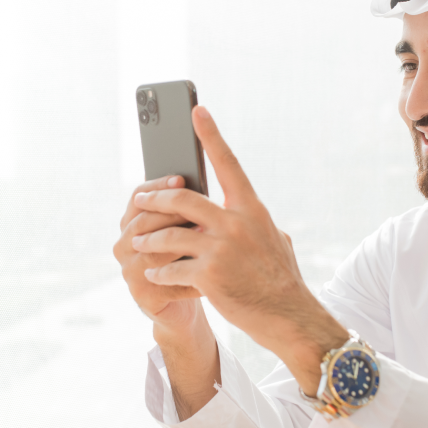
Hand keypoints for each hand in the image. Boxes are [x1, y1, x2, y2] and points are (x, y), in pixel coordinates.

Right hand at [113, 175, 203, 334]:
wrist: (186, 307)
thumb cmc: (189, 261)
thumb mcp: (186, 231)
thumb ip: (185, 210)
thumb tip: (201, 183)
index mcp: (131, 224)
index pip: (138, 197)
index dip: (157, 186)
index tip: (181, 178)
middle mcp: (124, 245)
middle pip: (142, 222)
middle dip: (170, 212)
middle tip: (197, 207)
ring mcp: (129, 271)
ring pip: (151, 251)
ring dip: (178, 242)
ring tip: (204, 234)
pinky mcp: (141, 295)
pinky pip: (164, 280)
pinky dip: (188, 274)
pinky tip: (208, 268)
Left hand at [129, 106, 346, 393]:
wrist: (289, 316)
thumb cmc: (282, 279)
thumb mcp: (275, 240)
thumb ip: (253, 221)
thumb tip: (238, 208)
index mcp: (252, 209)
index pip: (228, 163)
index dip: (211, 135)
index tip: (196, 111)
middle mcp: (235, 223)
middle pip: (181, 200)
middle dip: (153, 200)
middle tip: (139, 200)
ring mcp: (221, 249)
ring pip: (169, 235)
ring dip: (148, 240)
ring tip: (138, 243)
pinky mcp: (208, 276)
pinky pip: (171, 269)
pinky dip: (160, 273)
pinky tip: (156, 276)